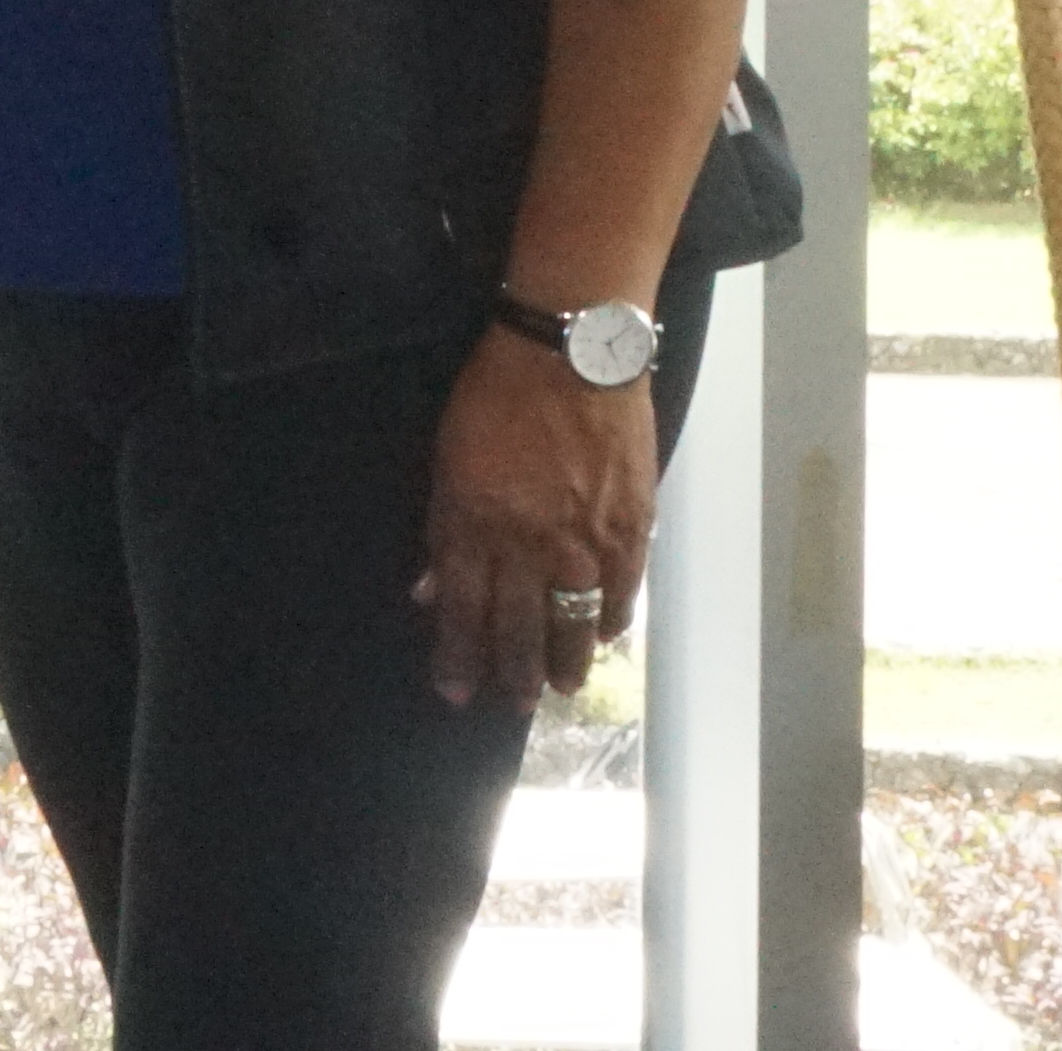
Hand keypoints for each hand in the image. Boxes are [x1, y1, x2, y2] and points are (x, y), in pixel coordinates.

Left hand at [415, 326, 661, 705]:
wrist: (572, 356)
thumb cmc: (496, 396)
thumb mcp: (448, 459)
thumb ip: (444, 531)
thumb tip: (431, 589)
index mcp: (476, 526)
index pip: (464, 612)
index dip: (459, 658)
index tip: (454, 692)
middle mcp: (530, 546)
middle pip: (519, 630)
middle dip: (513, 675)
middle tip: (513, 705)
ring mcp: (585, 543)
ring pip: (574, 625)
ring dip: (566, 662)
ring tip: (560, 687)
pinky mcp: (630, 530)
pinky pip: (621, 595)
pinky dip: (612, 622)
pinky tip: (605, 637)